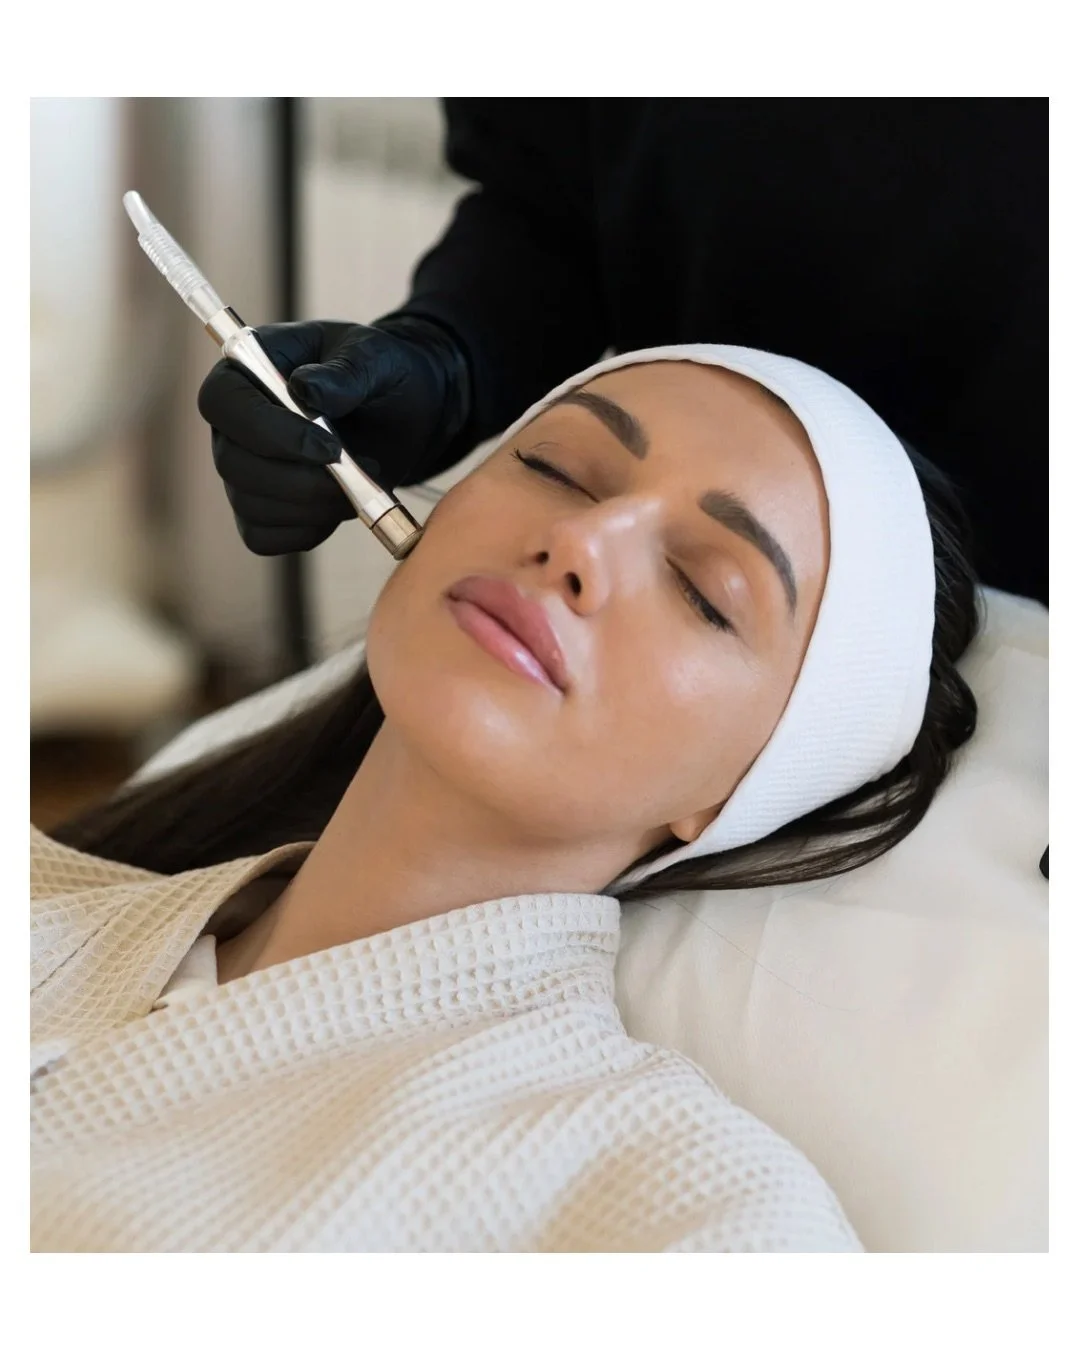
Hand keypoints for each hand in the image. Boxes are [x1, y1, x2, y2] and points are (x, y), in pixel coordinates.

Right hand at [197, 316, 470, 554]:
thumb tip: (307, 391)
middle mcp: (233, 425)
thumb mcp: (374, 358)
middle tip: (357, 472)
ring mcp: (244, 471)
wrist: (401, 412)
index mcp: (245, 371)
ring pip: (252, 506)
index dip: (268, 432)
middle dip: (299, 480)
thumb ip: (345, 372)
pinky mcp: (264, 509)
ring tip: (361, 484)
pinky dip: (308, 531)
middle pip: (233, 464)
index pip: (222, 402)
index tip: (329, 448)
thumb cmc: (378, 373)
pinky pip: (265, 538)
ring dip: (313, 507)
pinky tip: (342, 506)